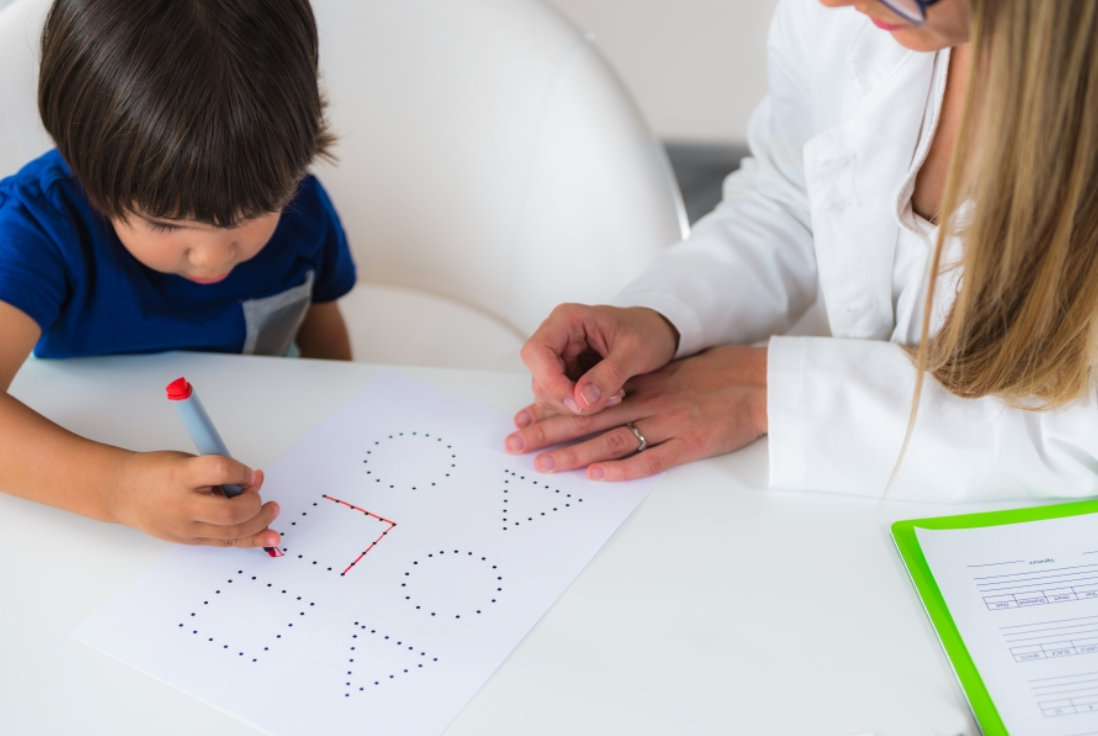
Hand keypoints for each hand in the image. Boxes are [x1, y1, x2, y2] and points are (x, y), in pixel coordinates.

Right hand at [108, 451, 280, 546]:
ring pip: (232, 532)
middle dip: (255, 503)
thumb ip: (218, 469)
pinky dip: (250, 539)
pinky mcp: (189, 540)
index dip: (243, 471)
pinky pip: (225, 543)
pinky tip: (268, 536)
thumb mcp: (187, 460)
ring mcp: (185, 527)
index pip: (220, 471)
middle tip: (260, 493)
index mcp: (181, 476)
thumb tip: (251, 479)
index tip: (251, 472)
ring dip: (259, 522)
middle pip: (230, 511)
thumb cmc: (156, 472)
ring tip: (271, 511)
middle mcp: (182, 505)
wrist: (123, 493)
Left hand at [507, 345, 766, 480]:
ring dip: (575, 453)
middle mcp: (648, 402)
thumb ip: (642, 388)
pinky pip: (651, 458)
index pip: (588, 398)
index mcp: (642, 386)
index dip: (554, 409)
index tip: (523, 417)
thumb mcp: (673, 374)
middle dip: (548, 431)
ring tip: (543, 465)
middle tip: (515, 444)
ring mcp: (667, 423)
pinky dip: (623, 468)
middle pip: (589, 419)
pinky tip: (598, 474)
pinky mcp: (688, 444)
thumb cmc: (718, 377)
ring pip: (612, 439)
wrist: (758, 382)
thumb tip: (609, 398)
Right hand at [518, 304, 678, 418]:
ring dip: (577, 405)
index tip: (577, 402)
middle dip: (568, 399)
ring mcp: (560, 358)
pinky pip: (562, 400)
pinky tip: (607, 399)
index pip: (536, 353)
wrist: (657, 333)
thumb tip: (583, 399)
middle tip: (606, 401)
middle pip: (539, 378)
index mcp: (567, 320)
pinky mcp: (567, 375)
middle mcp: (557, 338)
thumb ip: (610, 374)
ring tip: (612, 397)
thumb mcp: (636, 351)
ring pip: (548, 394)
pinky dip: (582, 406)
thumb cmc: (647, 331)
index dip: (551, 382)